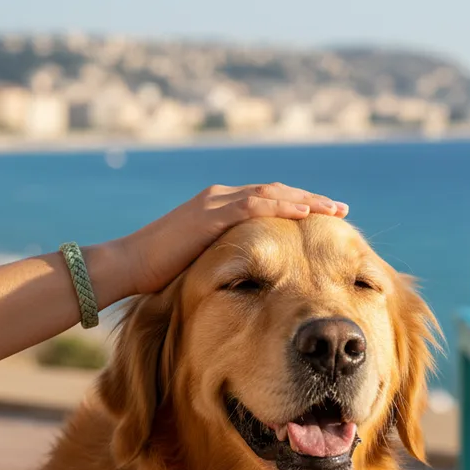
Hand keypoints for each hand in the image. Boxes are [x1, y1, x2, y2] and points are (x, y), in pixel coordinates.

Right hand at [116, 183, 348, 294]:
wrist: (127, 266)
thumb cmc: (158, 272)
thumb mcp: (201, 262)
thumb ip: (224, 259)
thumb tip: (248, 278)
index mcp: (219, 207)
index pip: (267, 200)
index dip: (299, 206)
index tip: (326, 216)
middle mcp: (220, 198)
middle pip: (276, 192)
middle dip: (311, 199)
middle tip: (342, 209)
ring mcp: (215, 204)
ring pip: (271, 194)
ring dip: (306, 200)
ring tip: (334, 209)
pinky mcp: (210, 215)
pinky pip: (254, 206)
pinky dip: (282, 207)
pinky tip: (306, 212)